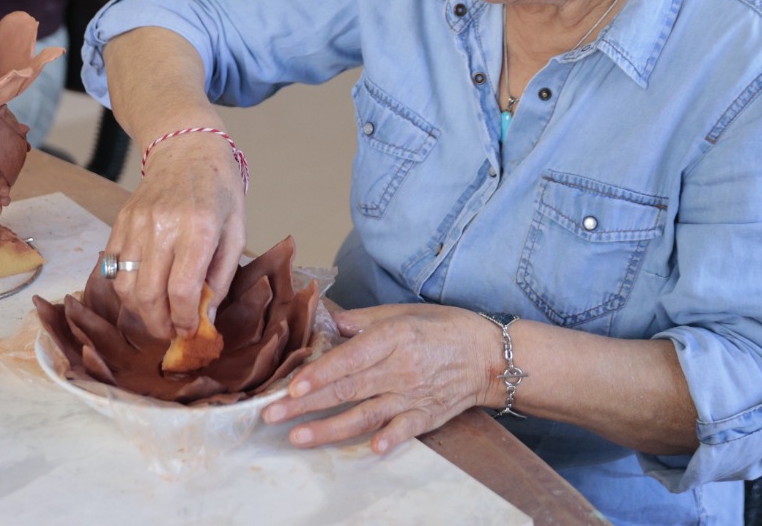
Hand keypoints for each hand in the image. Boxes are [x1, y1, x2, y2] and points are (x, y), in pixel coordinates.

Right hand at [103, 132, 247, 340]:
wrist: (186, 148)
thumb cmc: (219, 190)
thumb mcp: (236, 231)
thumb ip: (221, 276)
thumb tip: (206, 319)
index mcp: (198, 228)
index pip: (181, 290)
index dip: (183, 320)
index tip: (190, 331)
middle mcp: (162, 226)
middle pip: (148, 293)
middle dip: (158, 324)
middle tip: (170, 332)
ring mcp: (136, 223)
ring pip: (124, 285)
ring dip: (138, 310)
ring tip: (156, 314)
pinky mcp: (120, 221)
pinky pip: (112, 267)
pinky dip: (123, 287)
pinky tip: (141, 291)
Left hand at [262, 304, 498, 453]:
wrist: (489, 354)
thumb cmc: (442, 327)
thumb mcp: (401, 312)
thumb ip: (362, 320)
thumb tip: (328, 323)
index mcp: (391, 337)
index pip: (348, 359)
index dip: (318, 373)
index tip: (290, 385)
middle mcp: (399, 368)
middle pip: (346, 389)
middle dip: (306, 404)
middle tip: (272, 414)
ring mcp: (413, 395)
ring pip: (365, 414)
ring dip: (330, 428)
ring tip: (299, 437)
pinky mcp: (428, 415)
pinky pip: (405, 429)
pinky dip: (390, 439)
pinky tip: (370, 449)